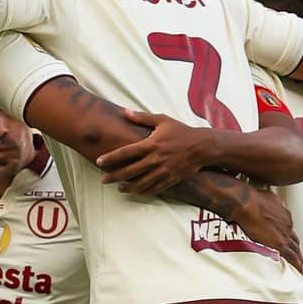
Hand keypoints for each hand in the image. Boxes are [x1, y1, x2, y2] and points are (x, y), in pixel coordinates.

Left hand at [96, 110, 214, 194]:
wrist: (203, 147)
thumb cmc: (181, 132)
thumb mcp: (163, 120)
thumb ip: (142, 117)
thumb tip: (125, 112)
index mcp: (151, 145)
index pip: (126, 153)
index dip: (111, 158)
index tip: (99, 162)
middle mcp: (155, 160)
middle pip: (130, 171)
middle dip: (114, 176)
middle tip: (103, 180)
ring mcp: (163, 171)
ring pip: (141, 183)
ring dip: (128, 187)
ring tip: (119, 188)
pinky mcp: (171, 179)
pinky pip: (154, 189)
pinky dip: (144, 191)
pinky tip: (136, 191)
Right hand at [236, 187, 302, 269]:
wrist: (247, 204)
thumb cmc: (251, 199)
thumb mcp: (265, 196)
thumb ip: (269, 201)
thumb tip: (266, 200)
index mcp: (283, 213)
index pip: (288, 226)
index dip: (288, 233)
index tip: (287, 237)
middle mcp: (287, 223)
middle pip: (294, 238)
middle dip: (296, 246)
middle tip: (297, 253)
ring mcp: (285, 234)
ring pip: (296, 248)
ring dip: (298, 256)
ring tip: (300, 264)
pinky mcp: (280, 244)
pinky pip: (292, 257)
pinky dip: (297, 264)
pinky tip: (299, 269)